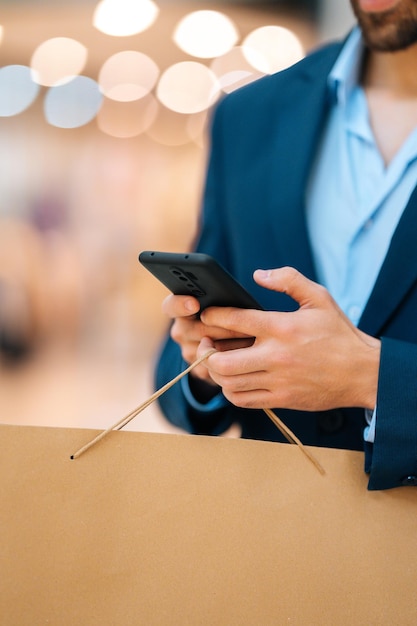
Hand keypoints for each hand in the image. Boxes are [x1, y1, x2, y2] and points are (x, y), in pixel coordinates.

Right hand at [162, 294, 252, 384]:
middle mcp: (180, 331)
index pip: (171, 306)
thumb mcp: (220, 301)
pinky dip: (233, 361)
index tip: (194, 304)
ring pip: (210, 350)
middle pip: (198, 329)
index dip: (181, 304)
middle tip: (248, 327)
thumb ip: (220, 298)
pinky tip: (249, 356)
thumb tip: (235, 302)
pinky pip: (215, 368)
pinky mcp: (199, 370)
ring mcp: (188, 352)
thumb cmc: (226, 312)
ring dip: (234, 345)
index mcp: (180, 310)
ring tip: (254, 339)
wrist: (226, 340)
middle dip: (225, 328)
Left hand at [197, 267, 380, 410]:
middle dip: (206, 351)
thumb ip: (289, 280)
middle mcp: (276, 355)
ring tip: (217, 362)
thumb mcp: (319, 298)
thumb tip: (258, 274)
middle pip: (222, 360)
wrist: (362, 372)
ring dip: (216, 372)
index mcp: (282, 327)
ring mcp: (277, 380)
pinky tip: (234, 380)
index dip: (213, 316)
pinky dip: (231, 391)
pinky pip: (243, 400)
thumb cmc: (338, 333)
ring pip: (229, 383)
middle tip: (205, 344)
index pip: (235, 320)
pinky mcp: (281, 399)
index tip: (205, 315)